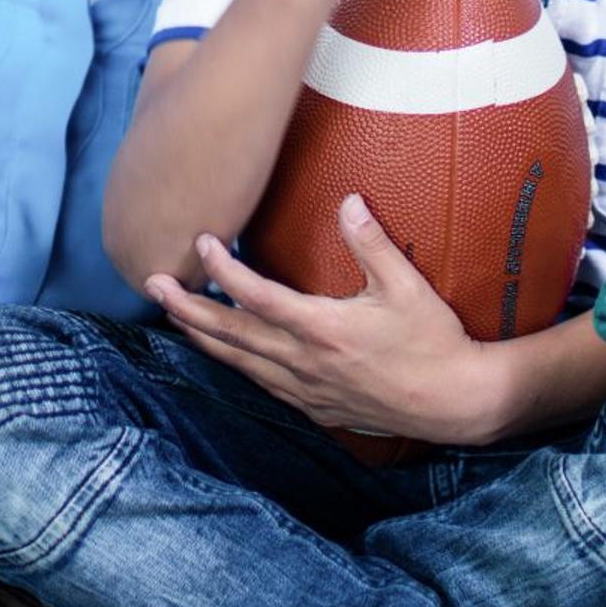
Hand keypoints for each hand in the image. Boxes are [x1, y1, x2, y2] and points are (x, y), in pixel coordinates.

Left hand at [149, 198, 504, 448]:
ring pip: (238, 362)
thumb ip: (372, 243)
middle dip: (187, 307)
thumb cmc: (434, 342)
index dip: (222, 269)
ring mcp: (305, 388)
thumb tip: (348, 200)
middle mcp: (304, 362)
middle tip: (152, 283)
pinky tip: (223, 352)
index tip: (202, 242)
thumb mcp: (407, 287)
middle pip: (230, 333)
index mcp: (322, 329)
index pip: (256, 296)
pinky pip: (260, 383)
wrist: (453, 402)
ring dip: (202, 336)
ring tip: (174, 315)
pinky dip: (234, 363)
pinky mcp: (313, 406)